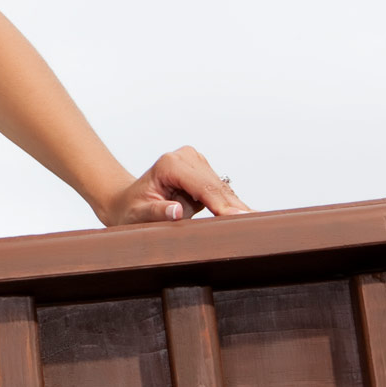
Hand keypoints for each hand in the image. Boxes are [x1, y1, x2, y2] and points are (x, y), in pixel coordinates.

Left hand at [99, 146, 252, 225]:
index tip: (239, 219)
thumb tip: (176, 211)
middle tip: (258, 229)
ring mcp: (196, 163)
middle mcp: (185, 158)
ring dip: (238, 208)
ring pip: (224, 190)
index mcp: (170, 164)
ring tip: (258, 227)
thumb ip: (156, 212)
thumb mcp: (138, 215)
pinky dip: (233, 207)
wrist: (127, 203)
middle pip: (217, 188)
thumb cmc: (130, 210)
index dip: (222, 205)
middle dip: (235, 208)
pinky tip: (247, 220)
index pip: (203, 187)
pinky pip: (222, 193)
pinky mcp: (204, 173)